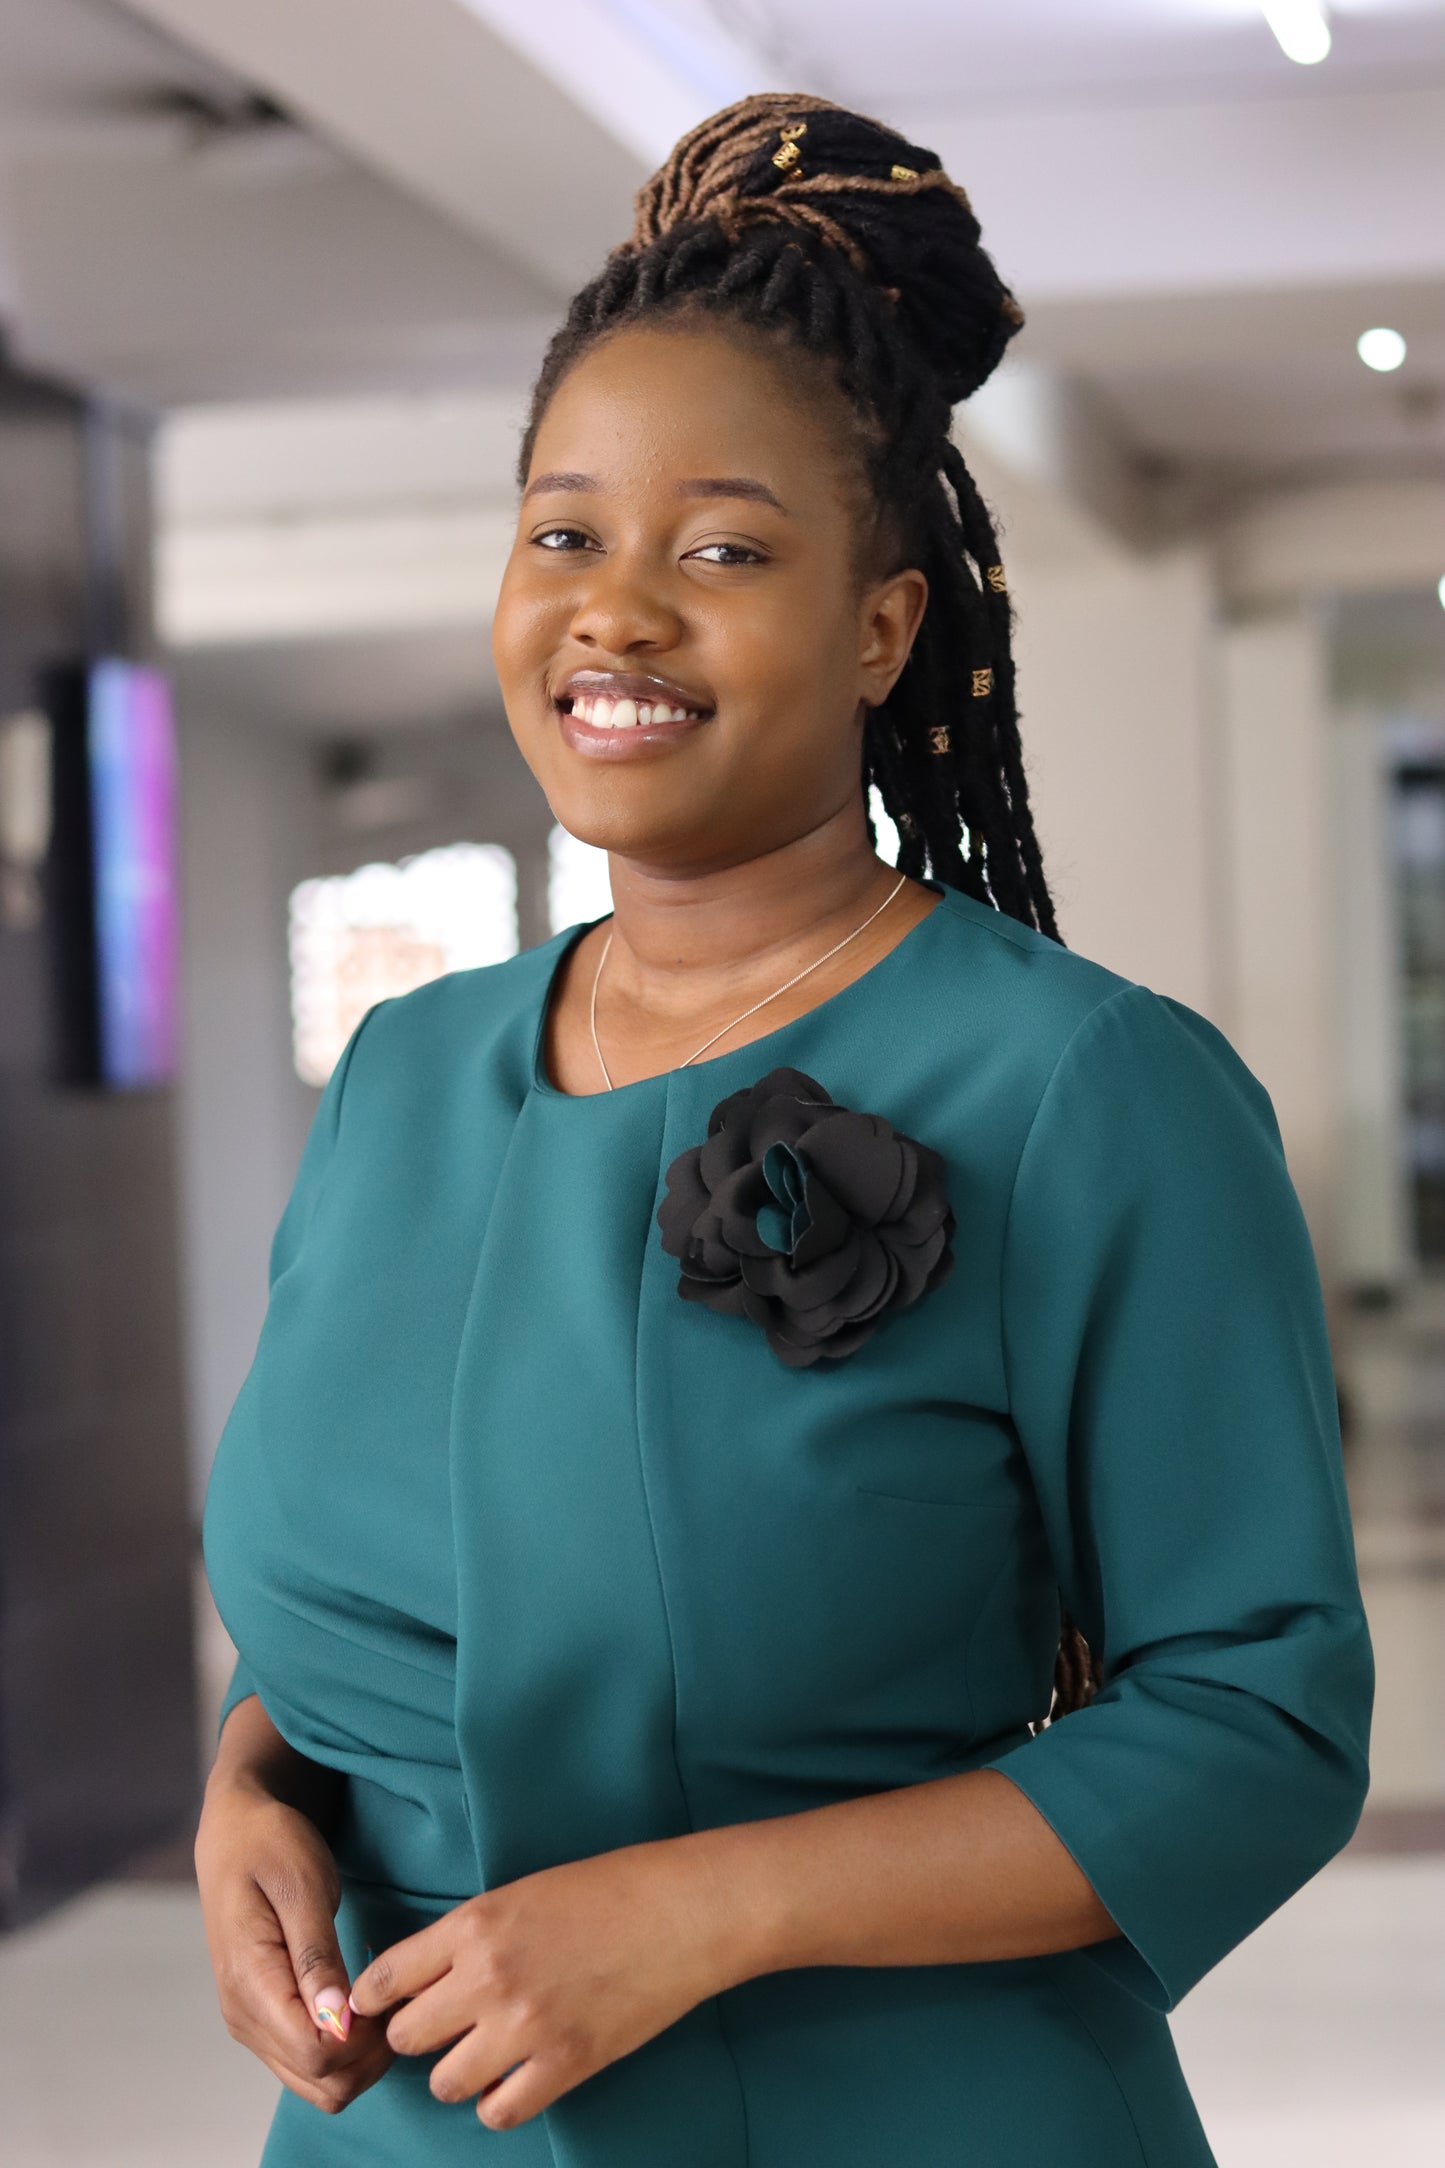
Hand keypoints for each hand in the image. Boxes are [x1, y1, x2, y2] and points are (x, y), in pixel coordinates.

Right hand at [195, 1777, 394, 2113]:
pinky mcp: (263, 2019)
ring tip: (384, 1998)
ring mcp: (251, 2024)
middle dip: (371, 2056)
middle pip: (321, 2083)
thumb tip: (336, 2023)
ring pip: (318, 2083)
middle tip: (398, 1996)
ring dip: (361, 2057)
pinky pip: (309, 2063)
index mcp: (250, 1985)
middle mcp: (244, 2018)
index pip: (315, 2055)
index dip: (365, 2039)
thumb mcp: (301, 1886)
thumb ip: (317, 1957)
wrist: (233, 1833)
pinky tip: (364, 2003)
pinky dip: (346, 2049)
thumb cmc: (270, 1845)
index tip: (391, 1993)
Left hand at [347, 1834, 735, 2129]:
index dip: (373, 1999)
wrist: (681, 1912)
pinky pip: (499, 2112)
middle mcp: (489, 1978)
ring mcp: (526, 2027)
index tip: (376, 2007)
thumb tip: (426, 1978)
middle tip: (440, 2027)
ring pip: (444, 2083)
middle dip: (416, 2035)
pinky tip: (512, 2078)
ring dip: (456, 2072)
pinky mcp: (565, 2065)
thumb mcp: (524, 1893)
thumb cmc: (609, 1890)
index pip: (385, 1978)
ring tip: (481, 2053)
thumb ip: (471, 1935)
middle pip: (407, 2037)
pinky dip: (497, 2101)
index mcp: (476, 1924)